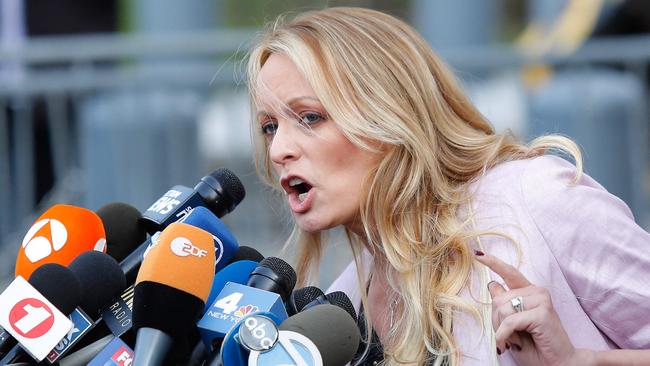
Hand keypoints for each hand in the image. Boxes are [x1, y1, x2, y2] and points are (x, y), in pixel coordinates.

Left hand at [474, 252, 594, 365]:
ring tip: (515, 340)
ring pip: (502, 309)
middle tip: (510, 336)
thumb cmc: (535, 347)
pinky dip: (504, 335)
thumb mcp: (512, 324)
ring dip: (501, 330)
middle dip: (496, 321)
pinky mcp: (542, 312)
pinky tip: (510, 345)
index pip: (509, 273)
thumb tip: (493, 284)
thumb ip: (504, 304)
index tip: (478, 254)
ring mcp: (541, 300)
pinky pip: (509, 321)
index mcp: (530, 293)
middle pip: (498, 299)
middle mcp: (537, 292)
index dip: (493, 263)